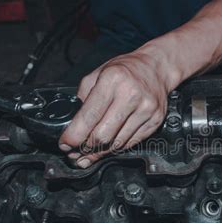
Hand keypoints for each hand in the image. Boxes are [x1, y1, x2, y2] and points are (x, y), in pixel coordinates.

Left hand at [59, 50, 169, 167]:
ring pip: (117, 144)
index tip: (65, 144)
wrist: (155, 68)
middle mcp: (131, 95)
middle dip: (85, 147)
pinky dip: (116, 148)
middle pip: (103, 135)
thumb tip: (73, 127)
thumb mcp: (98, 74)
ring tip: (89, 153)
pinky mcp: (155, 121)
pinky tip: (106, 148)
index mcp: (113, 80)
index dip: (74, 135)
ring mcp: (146, 109)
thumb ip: (83, 98)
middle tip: (75, 150)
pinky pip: (131, 143)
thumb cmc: (125, 70)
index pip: (89, 116)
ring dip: (100, 152)